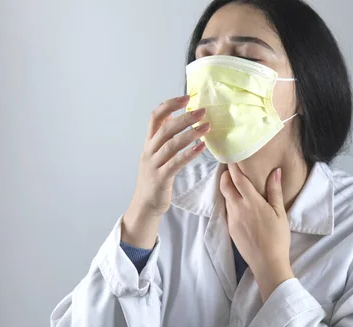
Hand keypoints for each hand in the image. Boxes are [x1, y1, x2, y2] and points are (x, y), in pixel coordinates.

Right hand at [122, 96, 209, 247]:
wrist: (145, 204)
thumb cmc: (155, 177)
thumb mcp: (157, 154)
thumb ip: (164, 137)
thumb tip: (175, 116)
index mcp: (149, 142)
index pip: (155, 116)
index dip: (170, 104)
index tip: (186, 97)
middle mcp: (149, 150)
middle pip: (166, 128)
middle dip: (185, 117)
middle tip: (202, 111)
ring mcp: (154, 164)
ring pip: (171, 144)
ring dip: (190, 133)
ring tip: (206, 127)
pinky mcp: (161, 178)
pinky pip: (176, 163)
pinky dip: (189, 153)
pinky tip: (201, 147)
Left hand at [220, 164, 294, 300]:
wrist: (267, 262)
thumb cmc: (277, 237)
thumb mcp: (280, 213)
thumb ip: (274, 191)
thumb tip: (275, 171)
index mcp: (251, 201)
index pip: (238, 178)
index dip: (233, 166)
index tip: (231, 156)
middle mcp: (238, 208)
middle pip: (225, 185)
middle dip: (226, 175)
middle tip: (230, 167)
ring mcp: (232, 218)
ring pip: (225, 197)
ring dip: (227, 188)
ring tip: (233, 183)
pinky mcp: (230, 228)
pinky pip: (227, 210)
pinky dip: (230, 201)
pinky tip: (237, 202)